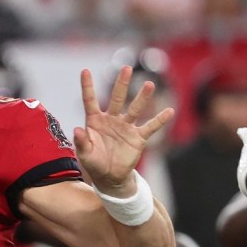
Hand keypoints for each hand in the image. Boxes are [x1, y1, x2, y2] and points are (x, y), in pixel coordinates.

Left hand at [74, 65, 173, 195]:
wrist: (110, 177)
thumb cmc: (95, 163)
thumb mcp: (85, 154)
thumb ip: (81, 142)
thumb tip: (77, 129)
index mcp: (95, 121)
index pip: (90, 101)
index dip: (87, 86)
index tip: (84, 71)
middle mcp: (111, 120)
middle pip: (117, 98)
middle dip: (121, 84)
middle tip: (126, 68)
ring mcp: (126, 127)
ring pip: (135, 109)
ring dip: (142, 98)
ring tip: (149, 84)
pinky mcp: (138, 137)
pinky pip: (150, 127)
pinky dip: (160, 120)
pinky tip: (169, 111)